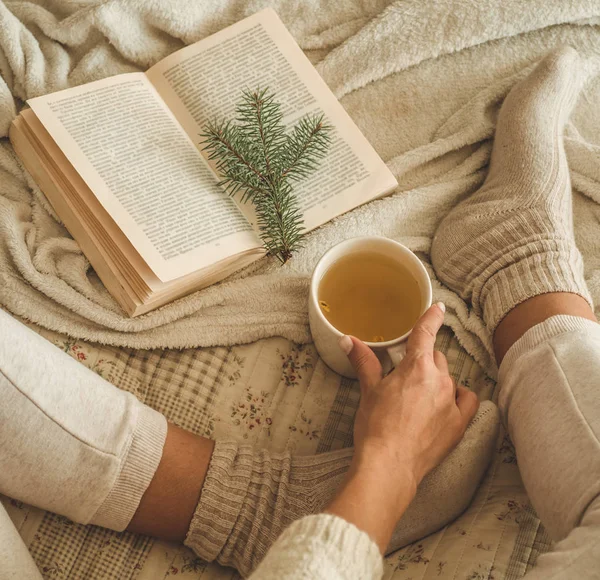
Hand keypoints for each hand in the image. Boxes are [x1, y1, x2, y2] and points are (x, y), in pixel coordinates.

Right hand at [325, 303, 478, 551]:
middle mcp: (439, 380)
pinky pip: (467, 401)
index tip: (439, 308)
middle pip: (435, 358)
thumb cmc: (376, 427)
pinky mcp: (459, 424)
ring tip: (419, 395)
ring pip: (448, 378)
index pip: (426, 334)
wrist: (389, 465)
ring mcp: (451, 402)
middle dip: (423, 360)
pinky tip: (447, 402)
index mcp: (416, 367)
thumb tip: (348, 340)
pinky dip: (458, 397)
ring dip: (436, 380)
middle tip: (406, 373)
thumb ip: (364, 361)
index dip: (432, 318)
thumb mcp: (369, 390)